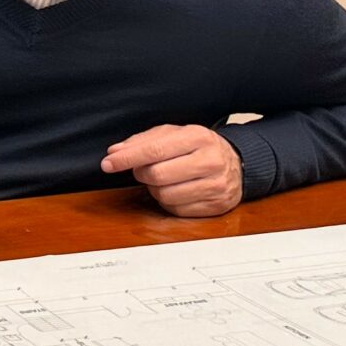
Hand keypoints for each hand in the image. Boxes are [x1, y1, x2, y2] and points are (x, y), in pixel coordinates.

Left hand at [102, 124, 243, 217]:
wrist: (238, 164)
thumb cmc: (199, 148)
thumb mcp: (174, 135)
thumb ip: (142, 141)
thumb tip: (115, 152)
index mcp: (198, 137)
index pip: (154, 150)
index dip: (127, 158)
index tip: (108, 163)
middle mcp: (210, 161)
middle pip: (157, 175)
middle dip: (142, 174)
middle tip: (144, 170)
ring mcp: (215, 185)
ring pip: (165, 195)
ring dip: (155, 189)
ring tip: (164, 179)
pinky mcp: (215, 206)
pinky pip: (176, 210)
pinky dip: (169, 202)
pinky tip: (176, 190)